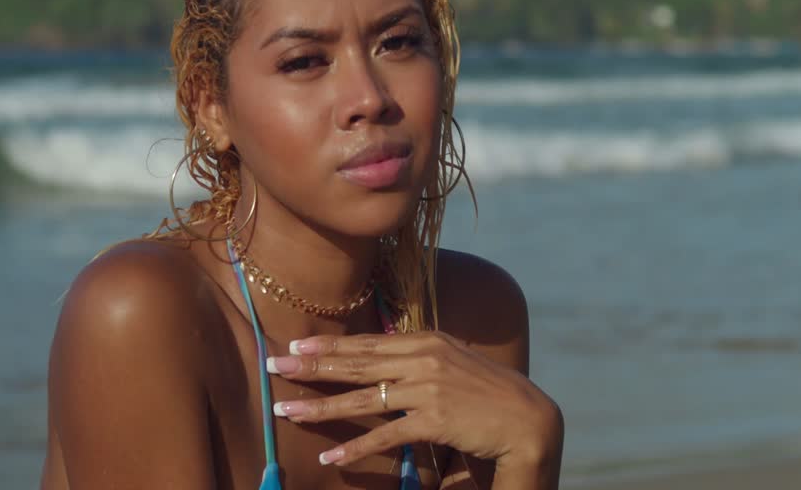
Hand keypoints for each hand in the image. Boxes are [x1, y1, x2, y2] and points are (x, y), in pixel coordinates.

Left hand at [265, 332, 562, 473]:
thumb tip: (382, 361)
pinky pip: (386, 435)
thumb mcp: (451, 362)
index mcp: (424, 341)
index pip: (366, 343)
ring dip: (320, 407)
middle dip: (311, 366)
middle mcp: (422, 359)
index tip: (294, 346)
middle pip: (355, 363)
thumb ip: (417, 358)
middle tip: (273, 366)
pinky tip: (331, 459)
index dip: (328, 345)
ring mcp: (427, 388)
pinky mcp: (434, 420)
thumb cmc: (487, 392)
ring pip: (362, 398)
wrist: (527, 417)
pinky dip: (356, 449)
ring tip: (285, 410)